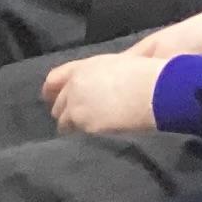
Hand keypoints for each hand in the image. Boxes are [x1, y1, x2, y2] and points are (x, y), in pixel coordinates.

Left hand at [41, 49, 169, 136]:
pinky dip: (83, 135)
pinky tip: (92, 137)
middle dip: (62, 111)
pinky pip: (77, 133)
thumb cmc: (143, 72)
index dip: (50, 90)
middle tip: (71, 119)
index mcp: (82, 68)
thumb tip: (102, 80)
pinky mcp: (85, 125)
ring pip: (63, 121)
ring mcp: (77, 106)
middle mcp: (74, 86)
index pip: (54, 78)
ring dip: (70, 126)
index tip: (49, 97)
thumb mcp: (118, 63)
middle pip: (57, 103)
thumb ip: (103, 72)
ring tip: (80, 131)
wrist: (153, 90)